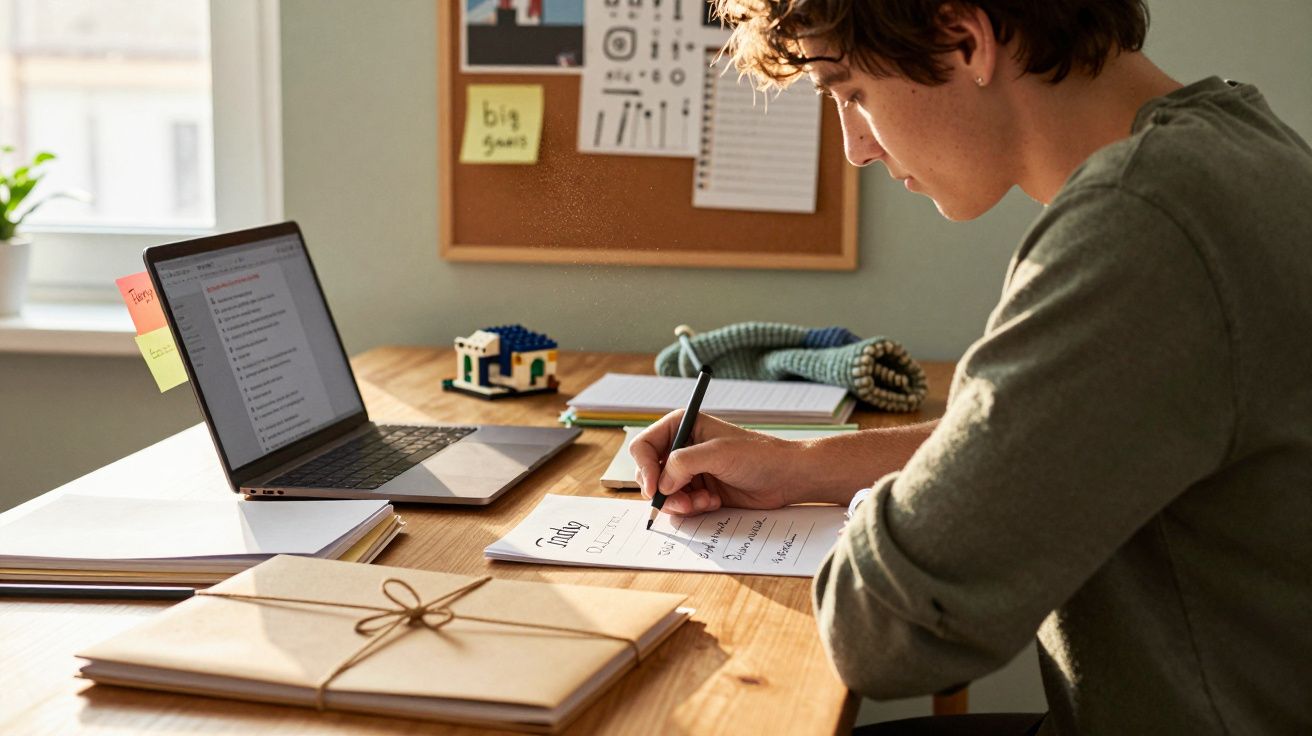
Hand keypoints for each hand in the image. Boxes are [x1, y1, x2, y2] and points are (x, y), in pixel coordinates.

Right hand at [630, 411, 803, 515]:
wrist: (786, 477)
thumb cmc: (758, 455)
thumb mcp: (717, 453)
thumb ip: (683, 463)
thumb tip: (661, 485)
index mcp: (682, 426)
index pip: (644, 446)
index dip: (645, 468)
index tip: (655, 489)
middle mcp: (682, 447)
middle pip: (649, 473)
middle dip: (663, 491)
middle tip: (682, 502)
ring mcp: (690, 471)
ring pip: (663, 494)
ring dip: (680, 503)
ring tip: (704, 502)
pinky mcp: (699, 490)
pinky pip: (679, 505)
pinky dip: (691, 509)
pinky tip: (713, 503)